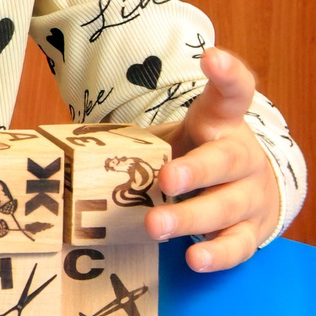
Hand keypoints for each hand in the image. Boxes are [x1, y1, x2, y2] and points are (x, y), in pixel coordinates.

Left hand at [145, 48, 280, 270]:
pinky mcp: (253, 231)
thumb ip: (141, 136)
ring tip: (156, 225)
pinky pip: (238, 245)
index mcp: (221, 123)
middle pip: (224, 159)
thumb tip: (62, 143)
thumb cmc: (199, 155)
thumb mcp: (179, 135)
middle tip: (165, 179)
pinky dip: (217, 253)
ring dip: (190, 217)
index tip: (212, 57)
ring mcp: (251, 195)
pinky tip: (194, 257)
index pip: (232, 93)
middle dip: (194, 170)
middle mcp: (243, 156)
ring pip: (227, 205)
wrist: (253, 188)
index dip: (226, 74)